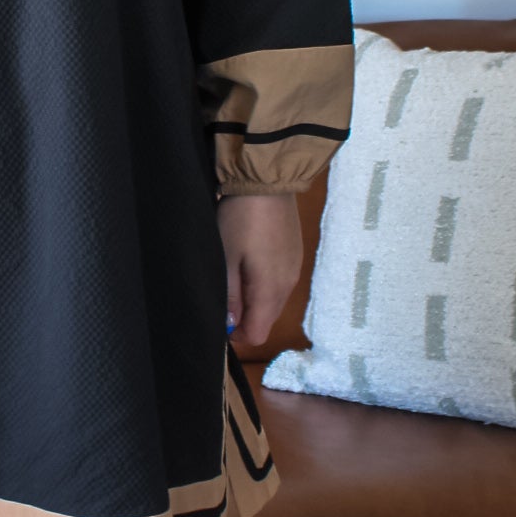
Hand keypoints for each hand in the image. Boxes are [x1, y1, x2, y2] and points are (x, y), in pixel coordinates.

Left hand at [218, 192, 305, 351]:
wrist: (268, 182)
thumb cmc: (241, 219)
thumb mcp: (226, 257)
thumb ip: (230, 295)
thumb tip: (230, 325)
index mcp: (271, 290)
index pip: (258, 334)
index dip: (237, 333)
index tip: (220, 315)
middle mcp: (288, 285)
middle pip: (266, 319)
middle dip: (244, 315)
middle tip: (224, 291)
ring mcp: (294, 270)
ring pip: (273, 301)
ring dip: (254, 298)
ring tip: (235, 271)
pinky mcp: (294, 255)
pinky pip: (279, 283)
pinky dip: (264, 283)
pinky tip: (250, 259)